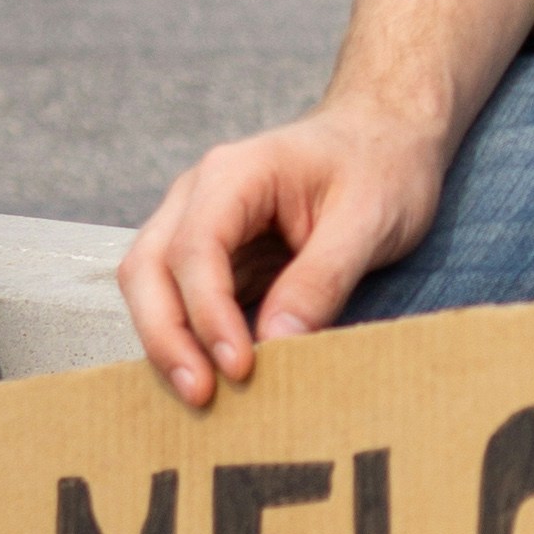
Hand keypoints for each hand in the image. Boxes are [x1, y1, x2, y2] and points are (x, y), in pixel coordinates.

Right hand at [123, 110, 447, 406]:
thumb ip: (322, 279)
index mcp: (234, 173)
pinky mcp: (215, 256)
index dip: (208, 313)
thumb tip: (278, 344)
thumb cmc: (381, 165)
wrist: (385, 135)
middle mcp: (199, 195)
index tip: (238, 366)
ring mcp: (199, 223)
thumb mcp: (369, 219)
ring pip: (152, 287)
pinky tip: (215, 378)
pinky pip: (183, 300)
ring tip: (206, 398)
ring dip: (170, 343)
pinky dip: (190, 339)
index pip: (195, 248)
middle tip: (202, 396)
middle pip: (148, 269)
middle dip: (166, 338)